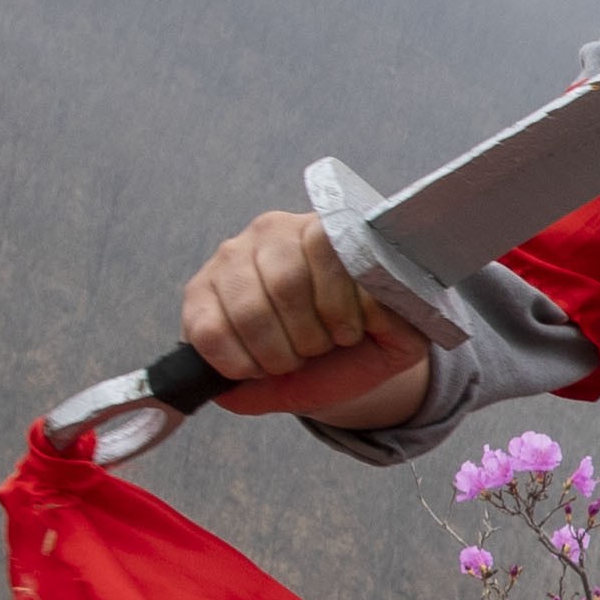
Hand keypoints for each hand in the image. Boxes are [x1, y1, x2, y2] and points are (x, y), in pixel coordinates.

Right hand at [178, 208, 436, 432]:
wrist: (321, 370)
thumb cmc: (357, 346)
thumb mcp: (394, 334)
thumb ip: (400, 316)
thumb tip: (378, 307)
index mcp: (325, 229)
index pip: (325, 244)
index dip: (338, 303)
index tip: (349, 336)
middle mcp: (273, 230)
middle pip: (286, 282)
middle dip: (308, 337)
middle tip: (317, 352)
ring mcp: (231, 256)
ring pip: (249, 308)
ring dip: (276, 353)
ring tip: (289, 360)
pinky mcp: (198, 290)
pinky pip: (210, 330)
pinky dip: (238, 363)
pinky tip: (255, 368)